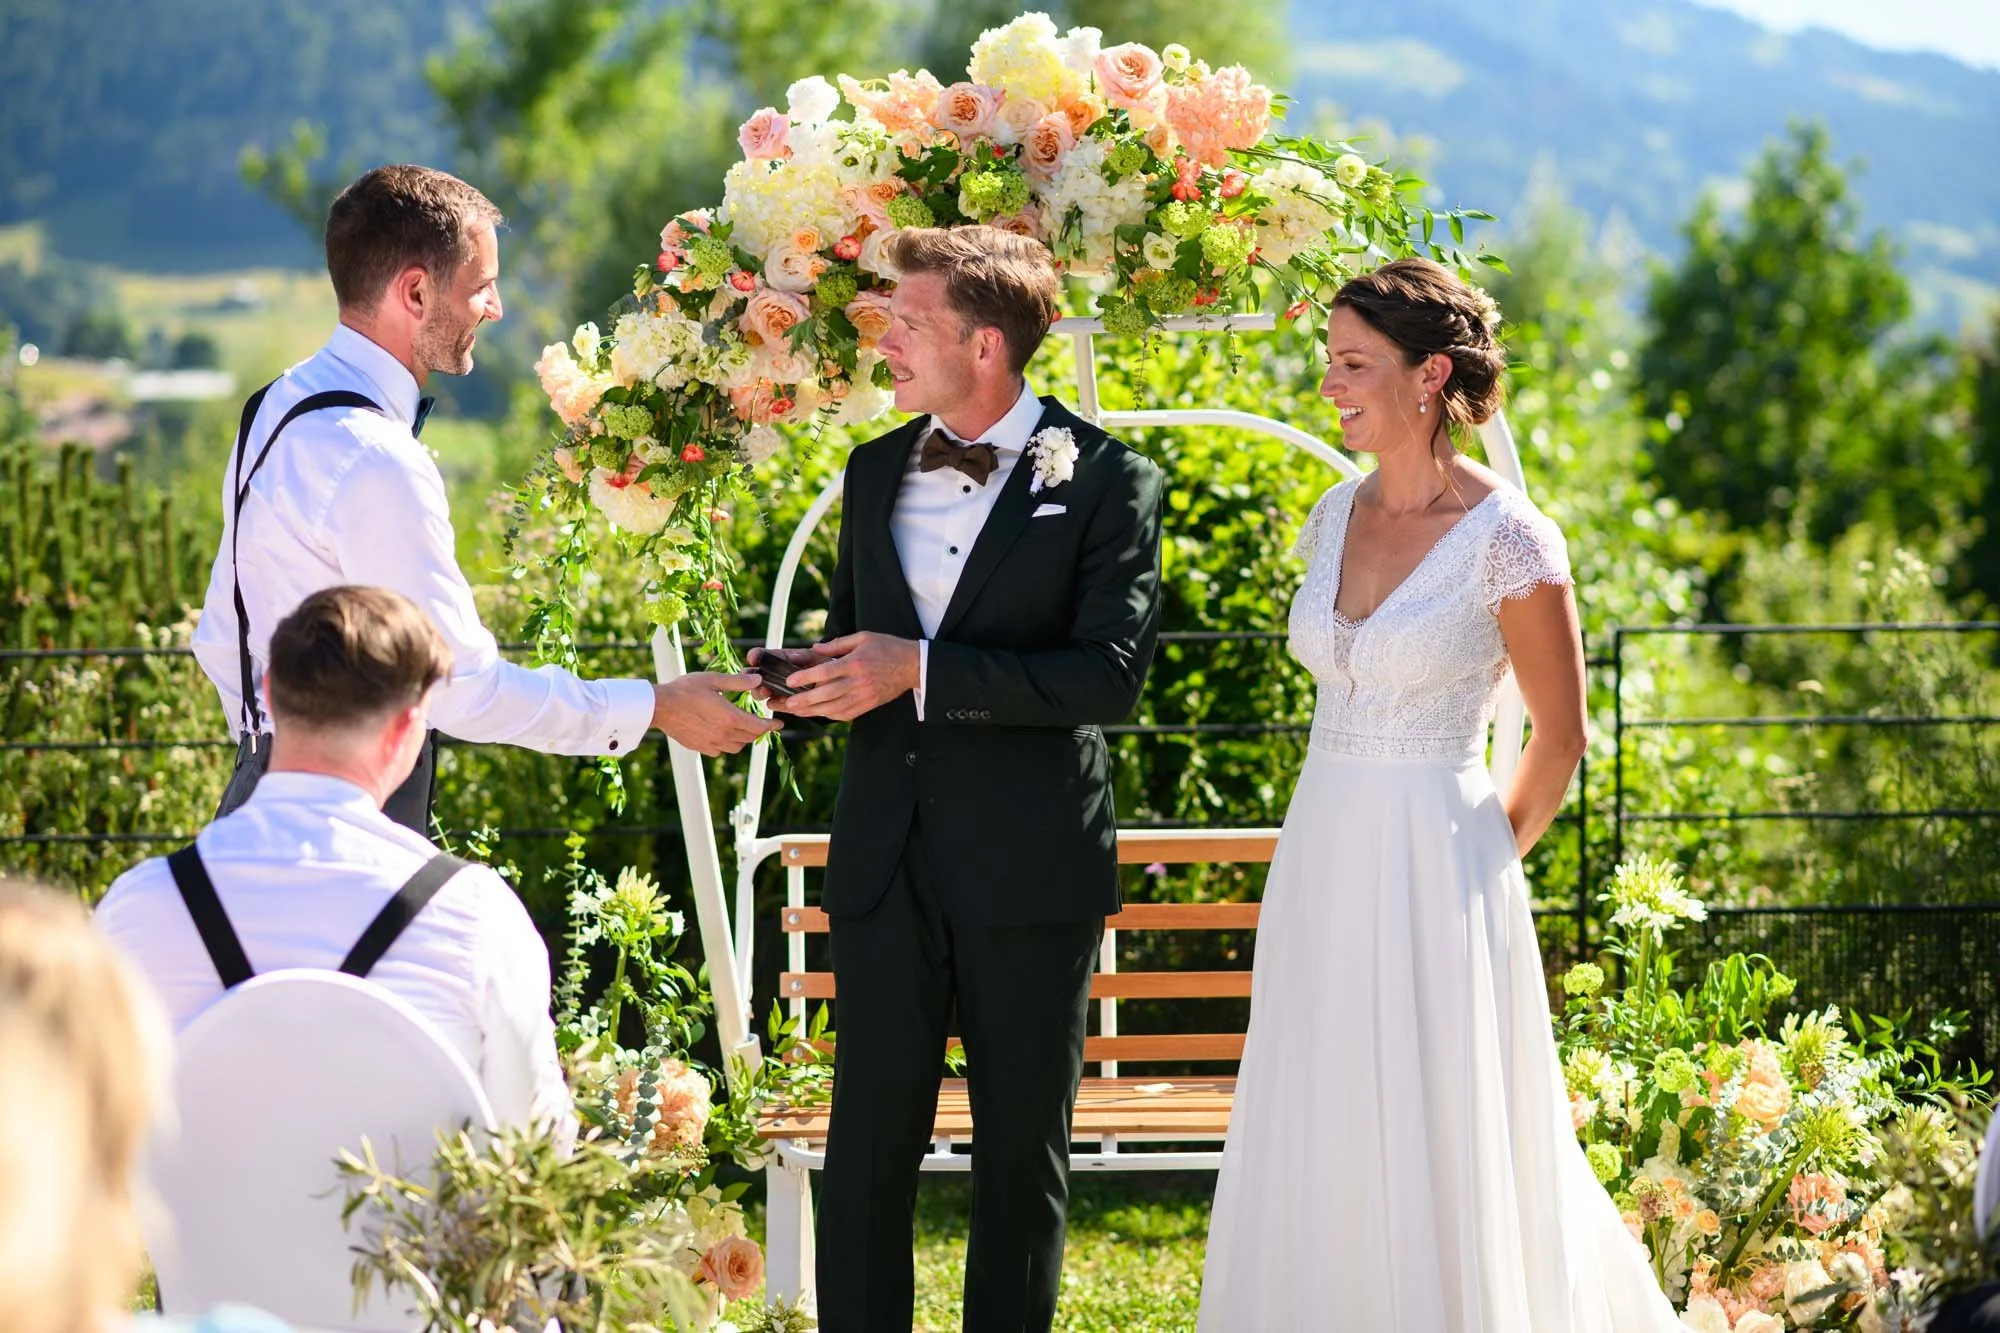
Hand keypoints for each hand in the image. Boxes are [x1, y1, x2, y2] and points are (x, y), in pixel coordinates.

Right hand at [651, 673, 780, 754]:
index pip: (759, 727)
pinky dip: (727, 744)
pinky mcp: (700, 748)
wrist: (660, 707)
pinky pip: (721, 750)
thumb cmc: (685, 690)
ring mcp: (712, 744)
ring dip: (743, 738)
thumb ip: (738, 682)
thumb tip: (758, 680)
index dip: (771, 725)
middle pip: (750, 737)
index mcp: (730, 718)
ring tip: (742, 727)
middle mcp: (724, 735)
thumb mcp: (714, 680)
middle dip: (758, 730)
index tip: (779, 724)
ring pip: (737, 746)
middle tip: (760, 722)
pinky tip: (722, 733)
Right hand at [745, 645, 831, 704]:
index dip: (755, 656)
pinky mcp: (786, 704)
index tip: (753, 658)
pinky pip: (776, 705)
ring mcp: (778, 690)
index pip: (761, 655)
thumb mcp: (816, 657)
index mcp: (780, 658)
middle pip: (756, 676)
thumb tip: (792, 657)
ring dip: (761, 692)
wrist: (837, 683)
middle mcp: (775, 674)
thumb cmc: (826, 665)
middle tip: (758, 680)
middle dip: (753, 678)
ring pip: (762, 692)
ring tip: (766, 693)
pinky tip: (776, 703)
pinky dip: (776, 705)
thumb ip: (805, 657)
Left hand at [775, 633, 919, 720]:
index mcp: (855, 663)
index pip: (825, 672)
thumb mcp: (862, 638)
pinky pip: (846, 714)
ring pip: (833, 708)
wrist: (913, 665)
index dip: (805, 677)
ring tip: (797, 711)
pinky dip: (830, 715)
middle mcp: (858, 681)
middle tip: (787, 703)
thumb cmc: (887, 647)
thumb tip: (814, 649)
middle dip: (804, 700)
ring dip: (813, 711)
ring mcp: (864, 696)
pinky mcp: (869, 704)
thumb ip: (836, 645)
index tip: (790, 682)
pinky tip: (819, 713)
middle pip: (826, 694)